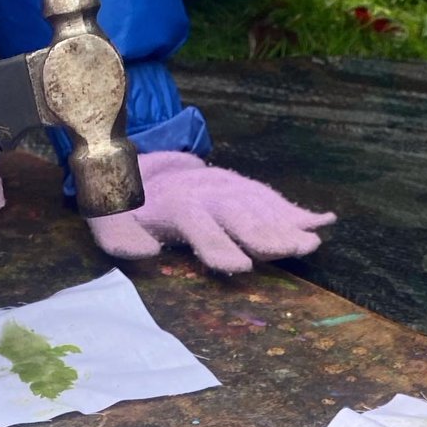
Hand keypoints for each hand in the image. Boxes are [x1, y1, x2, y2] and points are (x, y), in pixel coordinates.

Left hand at [88, 151, 335, 272]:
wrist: (129, 159)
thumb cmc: (119, 203)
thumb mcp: (105, 220)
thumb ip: (121, 237)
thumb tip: (147, 252)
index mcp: (173, 202)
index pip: (199, 223)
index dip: (219, 245)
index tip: (243, 267)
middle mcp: (203, 190)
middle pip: (239, 211)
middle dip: (269, 233)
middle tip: (297, 251)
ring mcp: (224, 184)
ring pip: (259, 203)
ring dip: (289, 223)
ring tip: (315, 242)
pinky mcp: (237, 185)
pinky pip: (267, 196)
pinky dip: (294, 209)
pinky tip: (321, 220)